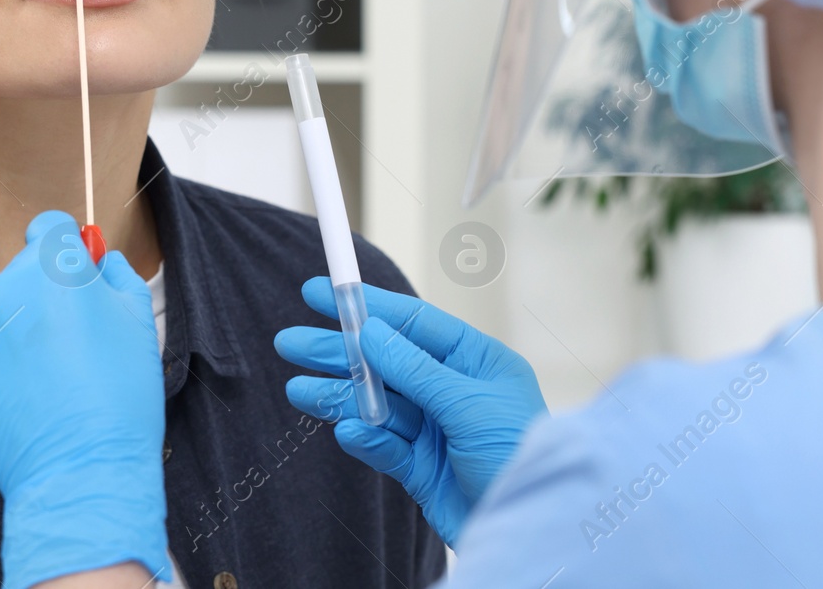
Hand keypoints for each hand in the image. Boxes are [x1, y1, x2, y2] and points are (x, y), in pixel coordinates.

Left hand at [0, 210, 171, 588]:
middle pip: (22, 276)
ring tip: (51, 382)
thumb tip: (99, 259)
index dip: (66, 250)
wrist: (82, 470)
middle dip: (44, 300)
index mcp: (56, 267)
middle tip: (73, 346)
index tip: (75, 278)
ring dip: (18, 336)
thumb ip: (117, 274)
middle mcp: (5, 288)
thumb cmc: (120, 396)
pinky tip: (26, 403)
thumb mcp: (139, 321)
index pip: (48, 227)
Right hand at [274, 278, 546, 547]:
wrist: (532, 530)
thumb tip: (371, 333)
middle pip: (384, 363)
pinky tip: (347, 431)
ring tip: (298, 390)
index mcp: (475, 362)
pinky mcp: (421, 469)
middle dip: (338, 353)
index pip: (412, 324)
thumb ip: (415, 370)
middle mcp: (452, 391)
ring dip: (339, 397)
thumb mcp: (468, 405)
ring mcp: (435, 430)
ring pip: (377, 405)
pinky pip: (384, 446)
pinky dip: (365, 438)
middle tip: (290, 343)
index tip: (321, 293)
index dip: (367, 307)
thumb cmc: (518, 457)